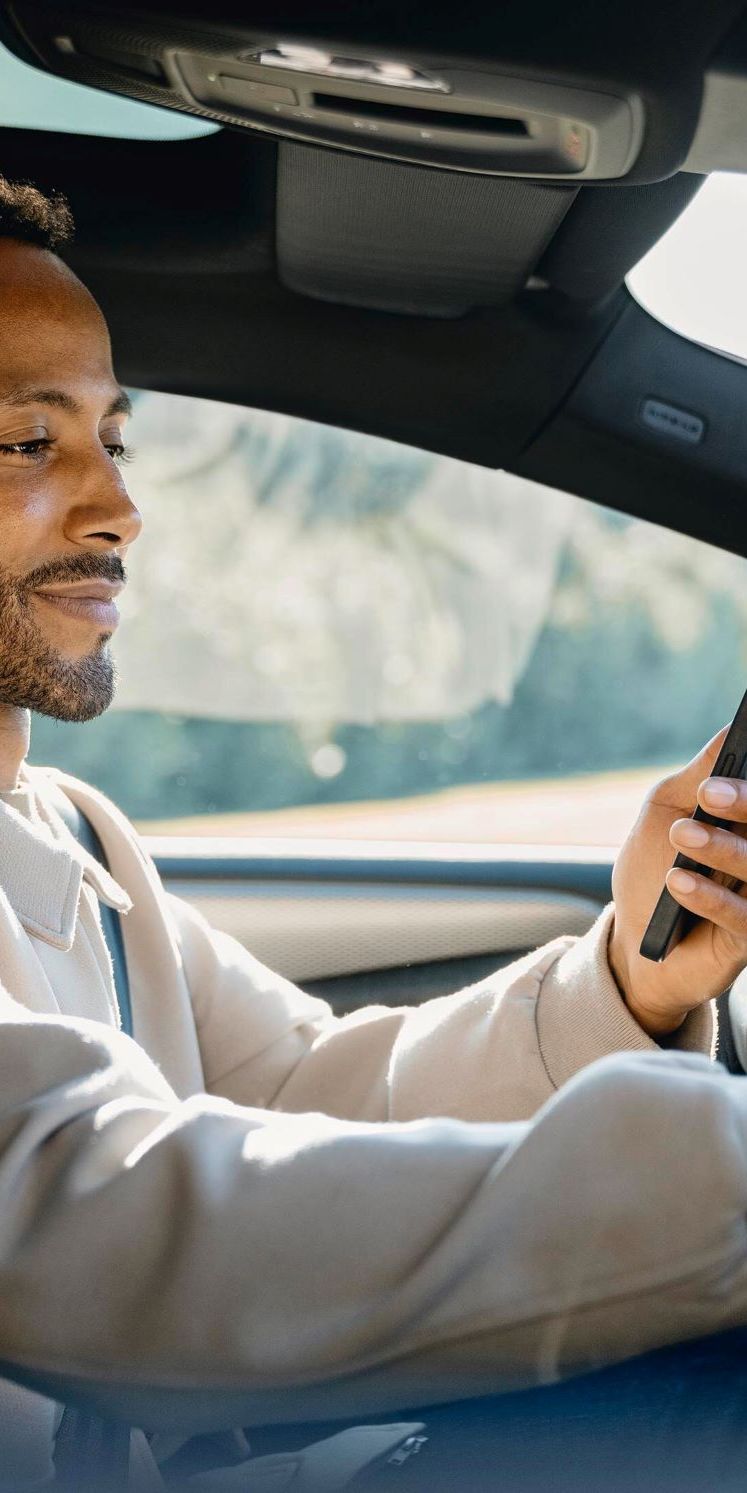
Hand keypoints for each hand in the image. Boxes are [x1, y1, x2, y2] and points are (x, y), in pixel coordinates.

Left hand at [609, 724, 746, 1037]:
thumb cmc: (651, 868)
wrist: (632, 939)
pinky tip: (678, 882)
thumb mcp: (666, 811)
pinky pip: (745, 918)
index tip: (745, 748)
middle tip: (707, 794)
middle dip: (744, 804)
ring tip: (681, 836)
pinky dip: (710, 898)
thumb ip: (699, 773)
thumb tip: (731, 729)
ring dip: (721, 848)